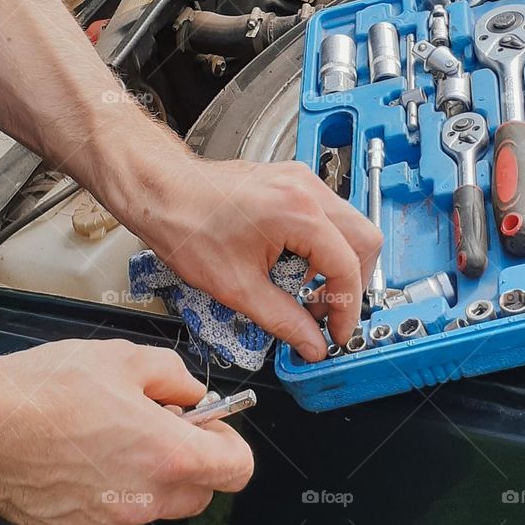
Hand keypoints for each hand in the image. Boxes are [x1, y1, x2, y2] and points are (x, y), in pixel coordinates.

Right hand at [0, 339, 252, 524]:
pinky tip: (77, 462)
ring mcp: (110, 524)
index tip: (209, 427)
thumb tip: (193, 394)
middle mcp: (145, 499)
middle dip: (189, 463)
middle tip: (158, 428)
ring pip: (153, 506)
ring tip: (105, 439)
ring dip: (145, 479)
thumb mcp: (125, 358)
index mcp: (168, 454)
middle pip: (200, 493)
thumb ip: (175, 377)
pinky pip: (111, 518)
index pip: (238, 469)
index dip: (228, 443)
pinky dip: (106, 495)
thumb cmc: (45, 390)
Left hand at [131, 158, 382, 360]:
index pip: (348, 267)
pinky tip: (292, 267)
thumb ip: (284, 320)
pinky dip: (321, 246)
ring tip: (304, 292)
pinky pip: (326, 215)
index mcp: (299, 214)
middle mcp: (307, 190)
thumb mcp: (237, 288)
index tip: (336, 333)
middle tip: (326, 313)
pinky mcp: (291, 181)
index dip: (347, 309)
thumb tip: (312, 343)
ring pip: (348, 226)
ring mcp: (301, 180)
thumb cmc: (187, 227)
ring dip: (337, 264)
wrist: (160, 192)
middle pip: (364, 240)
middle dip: (351, 283)